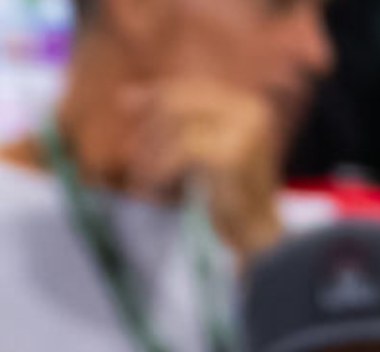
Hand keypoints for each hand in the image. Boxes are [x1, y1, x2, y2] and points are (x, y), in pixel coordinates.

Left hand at [122, 80, 283, 254]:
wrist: (255, 234)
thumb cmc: (224, 199)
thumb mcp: (199, 154)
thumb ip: (176, 127)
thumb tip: (126, 97)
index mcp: (245, 106)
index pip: (193, 87)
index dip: (157, 93)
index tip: (124, 100)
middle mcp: (249, 111)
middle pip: (182, 102)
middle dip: (151, 128)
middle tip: (132, 158)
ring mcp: (244, 130)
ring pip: (177, 126)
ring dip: (151, 156)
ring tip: (142, 183)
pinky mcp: (232, 154)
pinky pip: (180, 151)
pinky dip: (159, 171)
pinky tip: (152, 192)